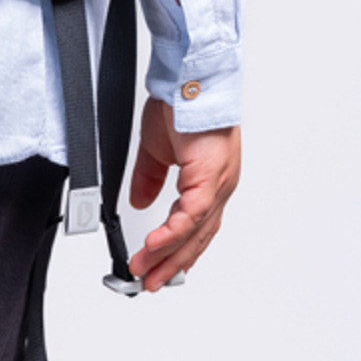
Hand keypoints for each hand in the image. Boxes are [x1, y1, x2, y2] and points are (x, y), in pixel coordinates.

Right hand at [126, 96, 240, 291]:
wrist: (189, 77)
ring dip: (168, 254)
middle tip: (150, 282)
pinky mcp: (211, 176)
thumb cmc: (181, 102)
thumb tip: (140, 202)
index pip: (195, 226)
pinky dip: (172, 233)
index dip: (176, 250)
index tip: (157, 268)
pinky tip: (154, 245)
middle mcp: (220, 186)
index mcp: (209, 180)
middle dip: (172, 263)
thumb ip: (149, 177)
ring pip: (195, 231)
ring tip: (146, 270)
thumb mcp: (157, 148)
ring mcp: (219, 183)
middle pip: (198, 237)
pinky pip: (192, 214)